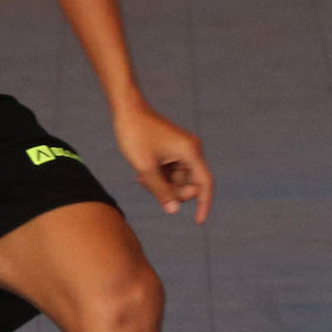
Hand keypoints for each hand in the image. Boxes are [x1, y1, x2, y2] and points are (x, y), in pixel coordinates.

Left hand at [114, 103, 213, 220]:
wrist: (127, 109)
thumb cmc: (135, 134)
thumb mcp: (145, 167)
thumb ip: (160, 190)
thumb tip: (174, 210)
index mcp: (190, 152)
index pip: (205, 183)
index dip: (203, 204)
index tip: (198, 221)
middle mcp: (191, 150)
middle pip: (189, 184)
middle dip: (172, 192)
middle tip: (149, 185)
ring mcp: (183, 150)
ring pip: (178, 180)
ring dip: (162, 184)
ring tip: (141, 177)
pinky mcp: (174, 150)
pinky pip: (171, 173)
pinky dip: (159, 177)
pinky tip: (141, 175)